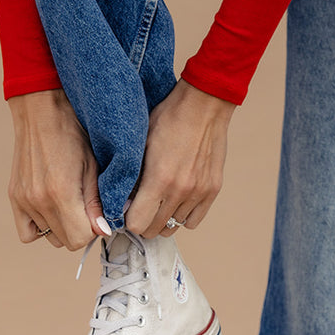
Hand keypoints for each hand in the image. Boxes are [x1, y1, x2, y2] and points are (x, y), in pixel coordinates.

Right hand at [7, 89, 110, 251]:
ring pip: (49, 236)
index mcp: (61, 193)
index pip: (80, 239)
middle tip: (86, 205)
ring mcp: (23, 200)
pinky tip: (51, 207)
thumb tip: (103, 232)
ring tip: (70, 200)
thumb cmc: (74, 132)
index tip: (99, 212)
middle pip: (65, 241)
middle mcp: (38, 201)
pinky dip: (40, 227)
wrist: (43, 111)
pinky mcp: (14, 197)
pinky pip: (27, 232)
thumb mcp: (94, 166)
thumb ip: (98, 203)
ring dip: (63, 226)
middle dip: (80, 229)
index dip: (95, 229)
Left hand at [126, 79, 234, 238]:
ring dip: (162, 218)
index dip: (127, 218)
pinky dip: (183, 215)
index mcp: (159, 179)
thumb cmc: (168, 118)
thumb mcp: (140, 143)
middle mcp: (180, 191)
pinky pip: (193, 220)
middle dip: (142, 221)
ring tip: (159, 200)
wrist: (204, 104)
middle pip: (153, 230)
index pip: (137, 225)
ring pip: (173, 226)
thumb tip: (122, 201)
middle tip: (140, 205)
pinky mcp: (212, 189)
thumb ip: (131, 176)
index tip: (126, 207)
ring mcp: (199, 192)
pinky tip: (177, 199)